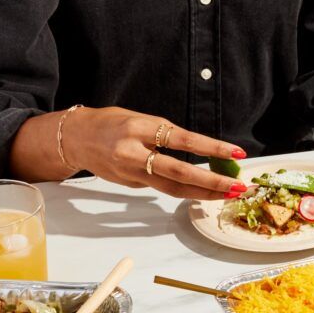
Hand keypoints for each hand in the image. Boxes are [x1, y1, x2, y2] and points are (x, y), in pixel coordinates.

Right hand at [63, 106, 246, 199]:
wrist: (75, 139)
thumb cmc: (111, 123)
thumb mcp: (139, 118)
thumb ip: (165, 134)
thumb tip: (200, 152)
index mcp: (139, 127)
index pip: (183, 139)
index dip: (211, 147)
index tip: (236, 152)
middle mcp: (134, 152)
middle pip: (180, 172)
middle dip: (212, 182)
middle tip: (238, 187)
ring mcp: (131, 172)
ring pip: (173, 188)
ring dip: (204, 192)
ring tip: (228, 194)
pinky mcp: (130, 184)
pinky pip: (161, 187)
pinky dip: (185, 189)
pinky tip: (202, 190)